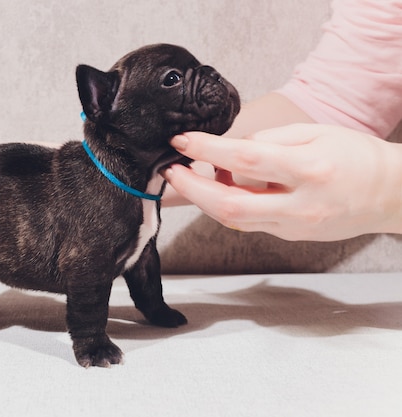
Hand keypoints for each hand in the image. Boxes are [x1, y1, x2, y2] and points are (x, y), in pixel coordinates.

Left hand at [162, 123, 401, 240]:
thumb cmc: (355, 156)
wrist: (390, 194)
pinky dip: (226, 205)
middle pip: (230, 205)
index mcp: (309, 170)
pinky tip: (217, 189)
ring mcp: (293, 226)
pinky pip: (247, 222)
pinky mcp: (290, 235)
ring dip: (203, 199)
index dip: (207, 150)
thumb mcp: (317, 132)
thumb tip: (231, 150)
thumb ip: (271, 141)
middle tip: (170, 171)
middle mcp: (299, 205)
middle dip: (192, 189)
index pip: (245, 159)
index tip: (181, 141)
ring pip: (234, 219)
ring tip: (188, 176)